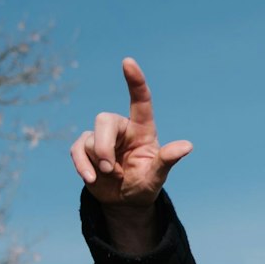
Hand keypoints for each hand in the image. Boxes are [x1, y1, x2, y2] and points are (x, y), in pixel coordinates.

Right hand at [69, 57, 192, 209]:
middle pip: (104, 119)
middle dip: (103, 145)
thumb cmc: (144, 185)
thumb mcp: (157, 176)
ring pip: (90, 139)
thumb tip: (187, 146)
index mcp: (142, 129)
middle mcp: (121, 128)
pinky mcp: (85, 149)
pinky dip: (82, 166)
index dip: (135, 81)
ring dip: (99, 163)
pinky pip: (77, 150)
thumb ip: (167, 160)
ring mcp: (101, 138)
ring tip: (112, 176)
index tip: (128, 62)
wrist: (124, 201)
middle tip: (111, 168)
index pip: (140, 100)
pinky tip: (91, 179)